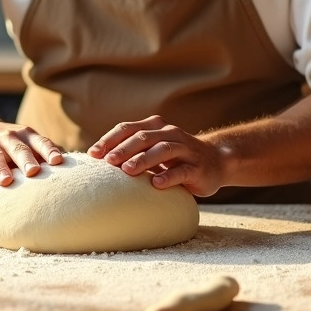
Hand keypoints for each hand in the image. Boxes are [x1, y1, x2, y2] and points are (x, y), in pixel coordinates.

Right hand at [0, 117, 62, 196]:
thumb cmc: (9, 144)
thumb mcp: (26, 142)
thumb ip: (44, 154)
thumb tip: (76, 171)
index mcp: (26, 136)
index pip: (40, 142)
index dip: (49, 150)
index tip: (58, 161)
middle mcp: (8, 139)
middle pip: (19, 149)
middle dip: (27, 160)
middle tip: (34, 172)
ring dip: (0, 169)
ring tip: (6, 182)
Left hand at [88, 115, 227, 197]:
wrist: (216, 161)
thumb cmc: (176, 158)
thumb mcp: (154, 150)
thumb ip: (132, 151)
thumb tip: (97, 161)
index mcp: (156, 127)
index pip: (128, 128)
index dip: (110, 139)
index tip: (93, 154)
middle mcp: (170, 133)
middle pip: (143, 137)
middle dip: (123, 148)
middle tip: (108, 161)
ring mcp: (186, 149)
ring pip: (163, 149)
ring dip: (143, 159)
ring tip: (127, 170)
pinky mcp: (197, 167)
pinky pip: (182, 171)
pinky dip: (168, 176)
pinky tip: (156, 184)